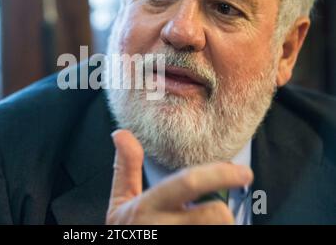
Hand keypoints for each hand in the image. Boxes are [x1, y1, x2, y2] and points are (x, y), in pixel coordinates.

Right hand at [106, 130, 253, 224]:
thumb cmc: (128, 233)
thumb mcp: (120, 203)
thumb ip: (125, 168)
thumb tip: (121, 132)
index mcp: (147, 207)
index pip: (187, 183)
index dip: (220, 174)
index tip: (244, 172)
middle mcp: (162, 228)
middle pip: (217, 215)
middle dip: (223, 214)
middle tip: (218, 215)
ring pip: (220, 231)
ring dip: (216, 231)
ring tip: (196, 229)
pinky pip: (217, 242)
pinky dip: (214, 237)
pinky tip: (197, 238)